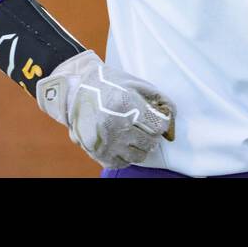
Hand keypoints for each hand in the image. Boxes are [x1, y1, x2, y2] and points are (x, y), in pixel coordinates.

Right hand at [35, 50, 176, 167]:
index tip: (157, 118)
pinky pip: (121, 163)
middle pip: (151, 142)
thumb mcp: (134, 83)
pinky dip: (126, 155)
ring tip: (135, 134)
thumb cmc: (109, 84)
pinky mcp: (97, 152)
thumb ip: (158, 97)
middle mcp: (115, 125)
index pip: (159, 125)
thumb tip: (172, 115)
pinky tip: (123, 143)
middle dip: (152, 134)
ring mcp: (105, 141)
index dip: (162, 122)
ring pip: (138, 156)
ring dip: (141, 146)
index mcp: (126, 104)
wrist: (74, 91)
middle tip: (146, 126)